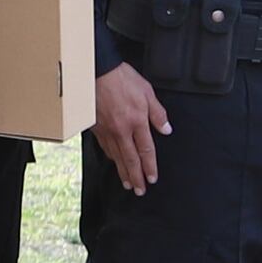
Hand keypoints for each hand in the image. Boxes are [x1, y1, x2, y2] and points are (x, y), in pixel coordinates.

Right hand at [90, 64, 169, 196]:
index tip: (152, 178)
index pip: (146, 150)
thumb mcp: (147, 92)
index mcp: (136, 121)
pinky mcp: (95, 127)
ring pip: (116, 156)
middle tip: (139, 190)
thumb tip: (166, 130)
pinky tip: (113, 162)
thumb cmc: (122, 78)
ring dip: (122, 172)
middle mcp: (121, 130)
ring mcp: (106, 130)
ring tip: (127, 183)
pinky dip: (110, 158)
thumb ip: (157, 113)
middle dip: (135, 177)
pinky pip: (104, 147)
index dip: (149, 166)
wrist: (97, 72)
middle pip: (130, 159)